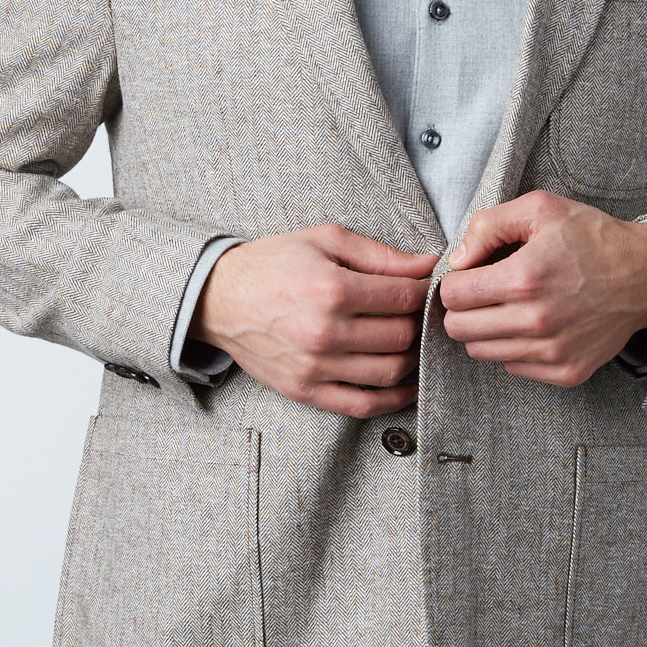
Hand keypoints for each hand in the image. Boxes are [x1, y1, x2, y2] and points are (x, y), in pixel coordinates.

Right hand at [194, 225, 439, 417]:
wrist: (218, 298)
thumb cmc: (272, 264)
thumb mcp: (325, 241)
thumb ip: (380, 255)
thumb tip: (428, 265)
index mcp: (332, 289)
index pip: (404, 298)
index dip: (424, 293)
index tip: (424, 290)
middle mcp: (325, 331)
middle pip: (402, 336)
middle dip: (418, 324)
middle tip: (418, 315)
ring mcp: (315, 366)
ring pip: (389, 372)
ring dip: (411, 359)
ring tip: (410, 343)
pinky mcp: (305, 390)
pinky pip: (362, 405)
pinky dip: (394, 400)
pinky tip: (406, 385)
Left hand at [439, 191, 646, 386]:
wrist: (646, 275)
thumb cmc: (592, 238)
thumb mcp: (540, 209)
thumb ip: (488, 227)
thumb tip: (457, 260)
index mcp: (524, 278)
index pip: (452, 296)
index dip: (455, 281)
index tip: (472, 274)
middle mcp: (537, 321)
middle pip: (458, 329)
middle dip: (463, 307)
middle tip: (484, 292)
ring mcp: (552, 351)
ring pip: (480, 352)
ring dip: (486, 329)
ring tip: (509, 306)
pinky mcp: (566, 372)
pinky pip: (513, 367)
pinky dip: (514, 348)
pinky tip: (534, 325)